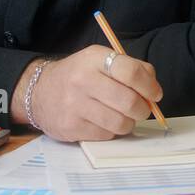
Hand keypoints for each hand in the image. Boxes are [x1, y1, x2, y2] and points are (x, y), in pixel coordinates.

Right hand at [20, 45, 162, 141]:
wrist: (39, 91)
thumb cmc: (79, 75)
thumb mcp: (101, 61)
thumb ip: (131, 68)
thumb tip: (154, 90)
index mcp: (94, 59)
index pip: (131, 71)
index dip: (149, 86)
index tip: (155, 94)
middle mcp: (83, 80)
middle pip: (128, 101)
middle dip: (142, 109)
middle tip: (141, 109)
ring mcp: (75, 105)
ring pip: (120, 123)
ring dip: (129, 123)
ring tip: (123, 117)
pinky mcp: (70, 127)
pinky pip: (106, 135)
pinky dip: (112, 131)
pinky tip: (105, 122)